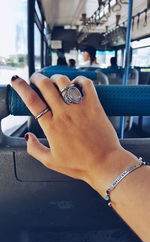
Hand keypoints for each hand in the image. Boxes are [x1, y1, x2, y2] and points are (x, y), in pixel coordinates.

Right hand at [11, 74, 134, 195]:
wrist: (105, 164)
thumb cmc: (80, 164)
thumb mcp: (51, 162)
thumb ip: (34, 149)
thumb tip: (27, 137)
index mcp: (51, 126)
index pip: (32, 101)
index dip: (21, 87)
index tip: (16, 81)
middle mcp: (64, 114)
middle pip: (46, 86)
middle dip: (37, 78)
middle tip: (36, 79)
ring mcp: (80, 108)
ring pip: (64, 82)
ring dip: (56, 78)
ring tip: (55, 81)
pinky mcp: (94, 105)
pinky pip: (86, 84)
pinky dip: (79, 80)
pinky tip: (76, 84)